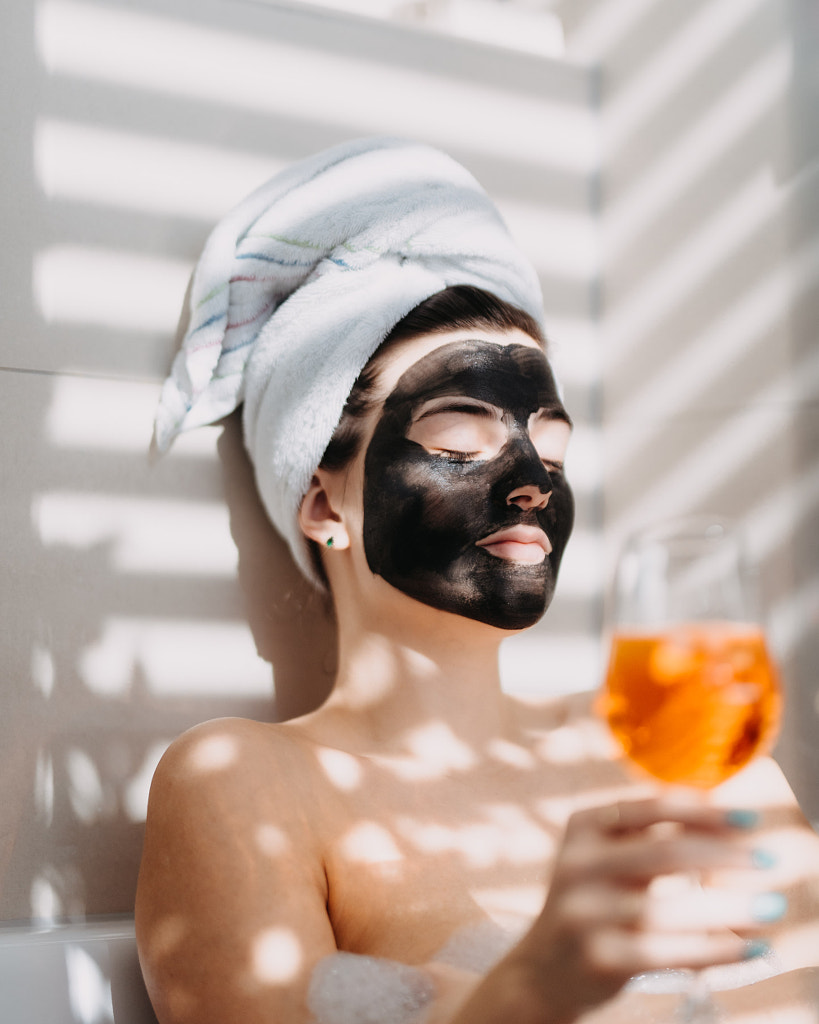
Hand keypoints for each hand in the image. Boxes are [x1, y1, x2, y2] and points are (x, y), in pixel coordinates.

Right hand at [506, 794, 781, 1022]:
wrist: (544, 969)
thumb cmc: (595, 902)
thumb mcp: (608, 857)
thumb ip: (651, 837)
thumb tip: (727, 824)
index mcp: (583, 826)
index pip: (651, 808)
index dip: (704, 811)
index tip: (751, 818)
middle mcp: (577, 864)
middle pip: (665, 853)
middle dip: (726, 855)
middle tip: (770, 859)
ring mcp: (585, 913)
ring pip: (672, 907)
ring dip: (731, 907)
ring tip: (771, 905)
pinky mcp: (601, 957)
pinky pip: (671, 951)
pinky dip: (717, 948)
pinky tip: (750, 945)